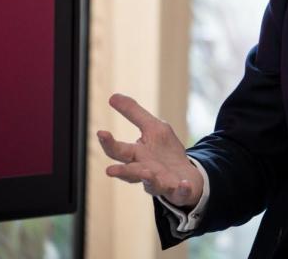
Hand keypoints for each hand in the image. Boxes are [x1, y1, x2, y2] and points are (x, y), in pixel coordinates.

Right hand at [97, 93, 203, 207]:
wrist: (186, 175)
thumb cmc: (164, 152)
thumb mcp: (152, 127)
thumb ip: (133, 113)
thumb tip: (112, 96)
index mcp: (137, 156)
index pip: (118, 151)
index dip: (109, 143)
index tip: (101, 133)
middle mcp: (145, 172)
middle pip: (130, 172)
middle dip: (121, 171)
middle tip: (110, 170)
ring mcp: (162, 182)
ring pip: (151, 184)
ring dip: (148, 179)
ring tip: (147, 173)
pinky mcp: (179, 190)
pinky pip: (180, 192)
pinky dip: (182, 189)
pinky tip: (183, 185)